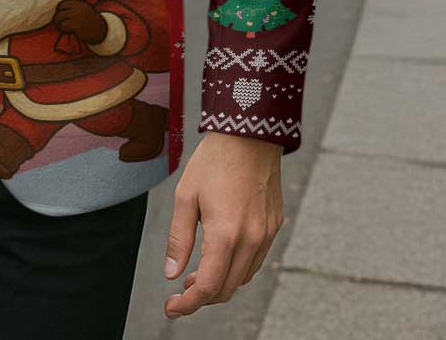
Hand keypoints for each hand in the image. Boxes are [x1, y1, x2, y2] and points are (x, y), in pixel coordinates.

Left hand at [52, 0, 107, 44]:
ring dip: (58, 23)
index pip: (62, 4)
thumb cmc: (89, 20)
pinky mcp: (77, 26)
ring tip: (61, 26)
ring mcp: (77, 17)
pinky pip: (64, 25)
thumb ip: (72, 8)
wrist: (100, 30)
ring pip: (60, 18)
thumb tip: (57, 10)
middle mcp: (78, 9)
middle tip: (58, 22)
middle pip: (60, 11)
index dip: (59, 10)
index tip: (60, 15)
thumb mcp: (83, 9)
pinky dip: (62, 28)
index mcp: (79, 3)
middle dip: (57, 17)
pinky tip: (66, 30)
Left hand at [163, 132, 283, 317]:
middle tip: (180, 291)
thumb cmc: (214, 162)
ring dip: (220, 283)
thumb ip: (179, 238)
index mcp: (226, 234)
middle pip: (227, 288)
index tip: (172, 307)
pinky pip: (255, 260)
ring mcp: (266, 235)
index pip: (208, 286)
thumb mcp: (185, 196)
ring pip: (242, 277)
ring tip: (196, 272)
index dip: (188, 303)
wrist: (249, 137)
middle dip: (202, 296)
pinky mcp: (274, 227)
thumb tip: (172, 273)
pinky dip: (236, 268)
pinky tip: (220, 255)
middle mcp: (251, 240)